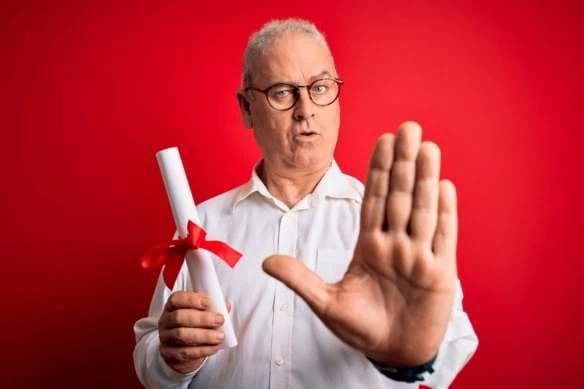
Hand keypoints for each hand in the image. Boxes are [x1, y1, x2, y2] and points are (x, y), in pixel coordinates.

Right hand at [158, 291, 230, 373]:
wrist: (179, 348)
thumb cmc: (192, 325)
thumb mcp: (198, 313)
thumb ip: (212, 308)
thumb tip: (226, 305)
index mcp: (172, 306)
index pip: (177, 299)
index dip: (192, 299)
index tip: (209, 302)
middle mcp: (165, 320)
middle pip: (180, 317)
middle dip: (202, 318)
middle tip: (220, 320)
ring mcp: (165, 337)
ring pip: (182, 335)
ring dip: (204, 336)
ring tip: (220, 336)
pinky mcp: (168, 353)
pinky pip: (184, 352)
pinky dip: (202, 350)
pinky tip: (214, 347)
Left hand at [263, 121, 456, 366]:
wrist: (392, 353)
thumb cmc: (361, 328)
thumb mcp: (325, 304)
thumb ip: (299, 279)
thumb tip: (264, 261)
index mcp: (369, 246)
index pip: (373, 199)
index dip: (377, 170)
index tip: (381, 140)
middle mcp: (395, 244)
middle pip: (399, 195)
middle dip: (402, 162)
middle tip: (406, 127)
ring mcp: (418, 256)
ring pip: (422, 209)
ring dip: (424, 178)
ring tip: (426, 146)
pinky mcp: (440, 273)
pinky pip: (443, 237)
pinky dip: (445, 212)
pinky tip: (443, 184)